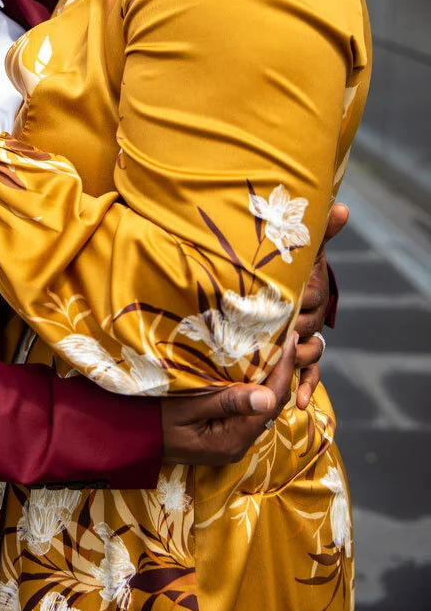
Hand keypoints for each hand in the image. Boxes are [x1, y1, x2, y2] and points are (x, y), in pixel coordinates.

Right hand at [161, 333, 298, 465]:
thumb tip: (267, 396)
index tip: (291, 338)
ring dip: (270, 377)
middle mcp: (238, 443)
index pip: (271, 401)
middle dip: (282, 370)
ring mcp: (231, 440)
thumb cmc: (152, 420)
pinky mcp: (224, 434)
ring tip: (275, 345)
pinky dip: (255, 385)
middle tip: (287, 335)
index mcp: (232, 440)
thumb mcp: (186, 407)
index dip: (285, 368)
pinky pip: (248, 408)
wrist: (129, 440)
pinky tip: (255, 366)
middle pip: (271, 404)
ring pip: (262, 406)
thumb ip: (226, 402)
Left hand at [293, 202, 346, 408]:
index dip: (299, 298)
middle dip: (291, 329)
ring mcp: (305, 338)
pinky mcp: (299, 360)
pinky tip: (299, 404)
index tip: (284, 302)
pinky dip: (307, 388)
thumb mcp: (294, 247)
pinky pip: (309, 376)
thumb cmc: (279, 265)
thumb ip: (317, 230)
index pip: (310, 295)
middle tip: (274, 332)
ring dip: (296, 358)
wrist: (267, 284)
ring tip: (280, 362)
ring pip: (310, 351)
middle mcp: (308, 315)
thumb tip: (343, 206)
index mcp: (307, 290)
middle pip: (308, 326)